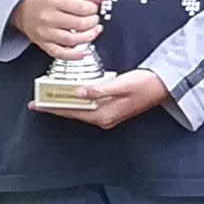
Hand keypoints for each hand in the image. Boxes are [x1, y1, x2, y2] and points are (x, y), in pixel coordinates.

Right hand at [12, 0, 109, 61]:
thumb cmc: (43, 0)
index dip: (93, 8)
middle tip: (94, 19)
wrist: (22, 8)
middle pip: (79, 24)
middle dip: (93, 22)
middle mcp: (48, 17)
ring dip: (89, 36)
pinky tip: (85, 52)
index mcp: (53, 0)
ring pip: (73, 40)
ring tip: (93, 31)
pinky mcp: (44, 44)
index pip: (82, 7)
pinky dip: (75, 55)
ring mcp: (46, 33)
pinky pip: (61, 54)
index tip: (94, 8)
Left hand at [32, 68, 168, 129]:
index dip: (53, 107)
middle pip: (73, 113)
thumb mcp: (122, 84)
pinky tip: (71, 96)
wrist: (165, 87)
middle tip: (38, 101)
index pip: (72, 112)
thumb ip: (99, 89)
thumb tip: (78, 93)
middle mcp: (104, 119)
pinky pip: (88, 108)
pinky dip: (76, 102)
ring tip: (50, 98)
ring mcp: (108, 115)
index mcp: (104, 115)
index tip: (38, 104)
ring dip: (64, 104)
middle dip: (55, 107)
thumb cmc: (146, 85)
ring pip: (79, 111)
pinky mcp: (111, 109)